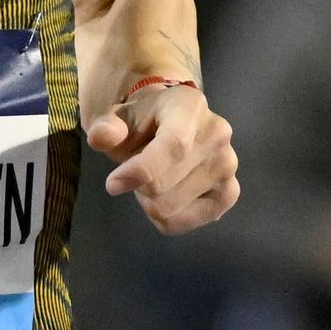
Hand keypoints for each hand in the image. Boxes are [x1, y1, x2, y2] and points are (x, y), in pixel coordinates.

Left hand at [88, 83, 239, 234]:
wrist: (168, 125)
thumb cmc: (142, 122)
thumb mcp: (118, 118)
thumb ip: (107, 128)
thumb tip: (100, 137)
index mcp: (189, 107)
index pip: (173, 146)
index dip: (141, 170)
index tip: (113, 185)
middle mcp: (217, 135)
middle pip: (164, 184)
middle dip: (137, 185)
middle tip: (136, 172)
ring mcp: (227, 166)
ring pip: (170, 208)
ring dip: (149, 201)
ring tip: (154, 179)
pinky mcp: (229, 193)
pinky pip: (185, 223)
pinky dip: (165, 217)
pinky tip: (166, 195)